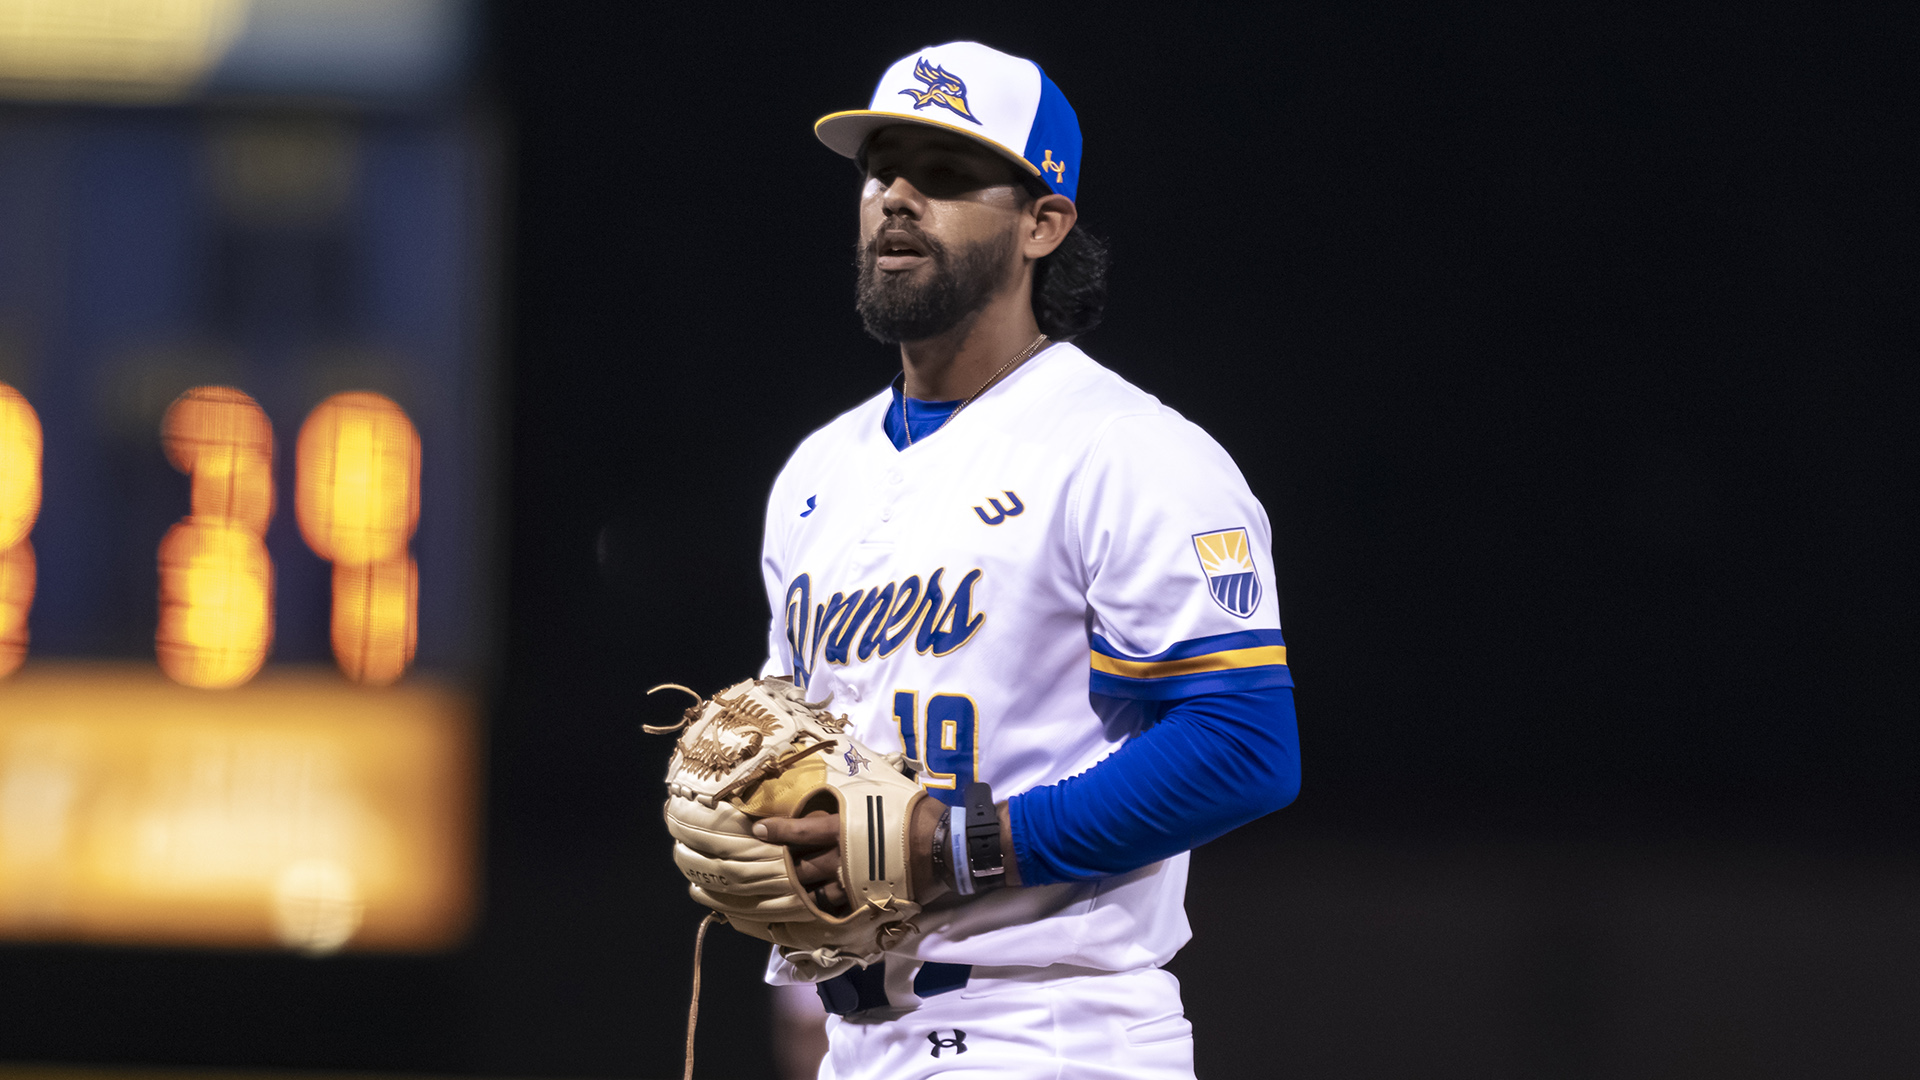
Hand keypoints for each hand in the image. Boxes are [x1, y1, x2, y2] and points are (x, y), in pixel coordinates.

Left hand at [753, 797, 959, 909]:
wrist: (944, 847)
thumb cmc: (916, 813)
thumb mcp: (885, 791)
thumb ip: (860, 793)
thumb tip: (849, 774)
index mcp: (843, 828)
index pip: (801, 830)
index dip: (778, 830)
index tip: (758, 830)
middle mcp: (841, 858)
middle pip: (801, 867)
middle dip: (780, 868)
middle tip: (758, 870)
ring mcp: (852, 884)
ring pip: (815, 894)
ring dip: (798, 894)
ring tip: (779, 895)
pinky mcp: (866, 902)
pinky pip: (837, 911)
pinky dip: (822, 912)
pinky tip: (809, 915)